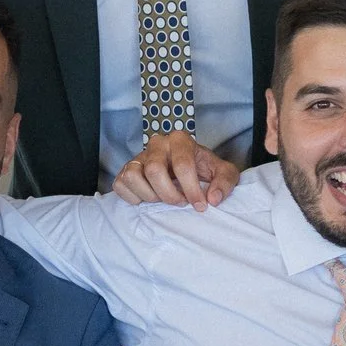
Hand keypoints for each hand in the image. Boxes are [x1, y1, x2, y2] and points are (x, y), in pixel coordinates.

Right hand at [111, 132, 240, 210]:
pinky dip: (133, 197)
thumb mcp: (224, 172)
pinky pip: (120, 185)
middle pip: (154, 170)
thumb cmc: (203, 169)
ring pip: (132, 175)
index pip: (182, 164)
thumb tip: (213, 198)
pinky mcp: (125, 170)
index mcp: (181, 140)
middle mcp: (157, 144)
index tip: (199, 205)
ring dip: (149, 195)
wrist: (187, 169)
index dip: (191, 189)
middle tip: (180, 202)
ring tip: (163, 199)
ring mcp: (139, 156)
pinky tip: (149, 198)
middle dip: (168, 194)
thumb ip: (225, 182)